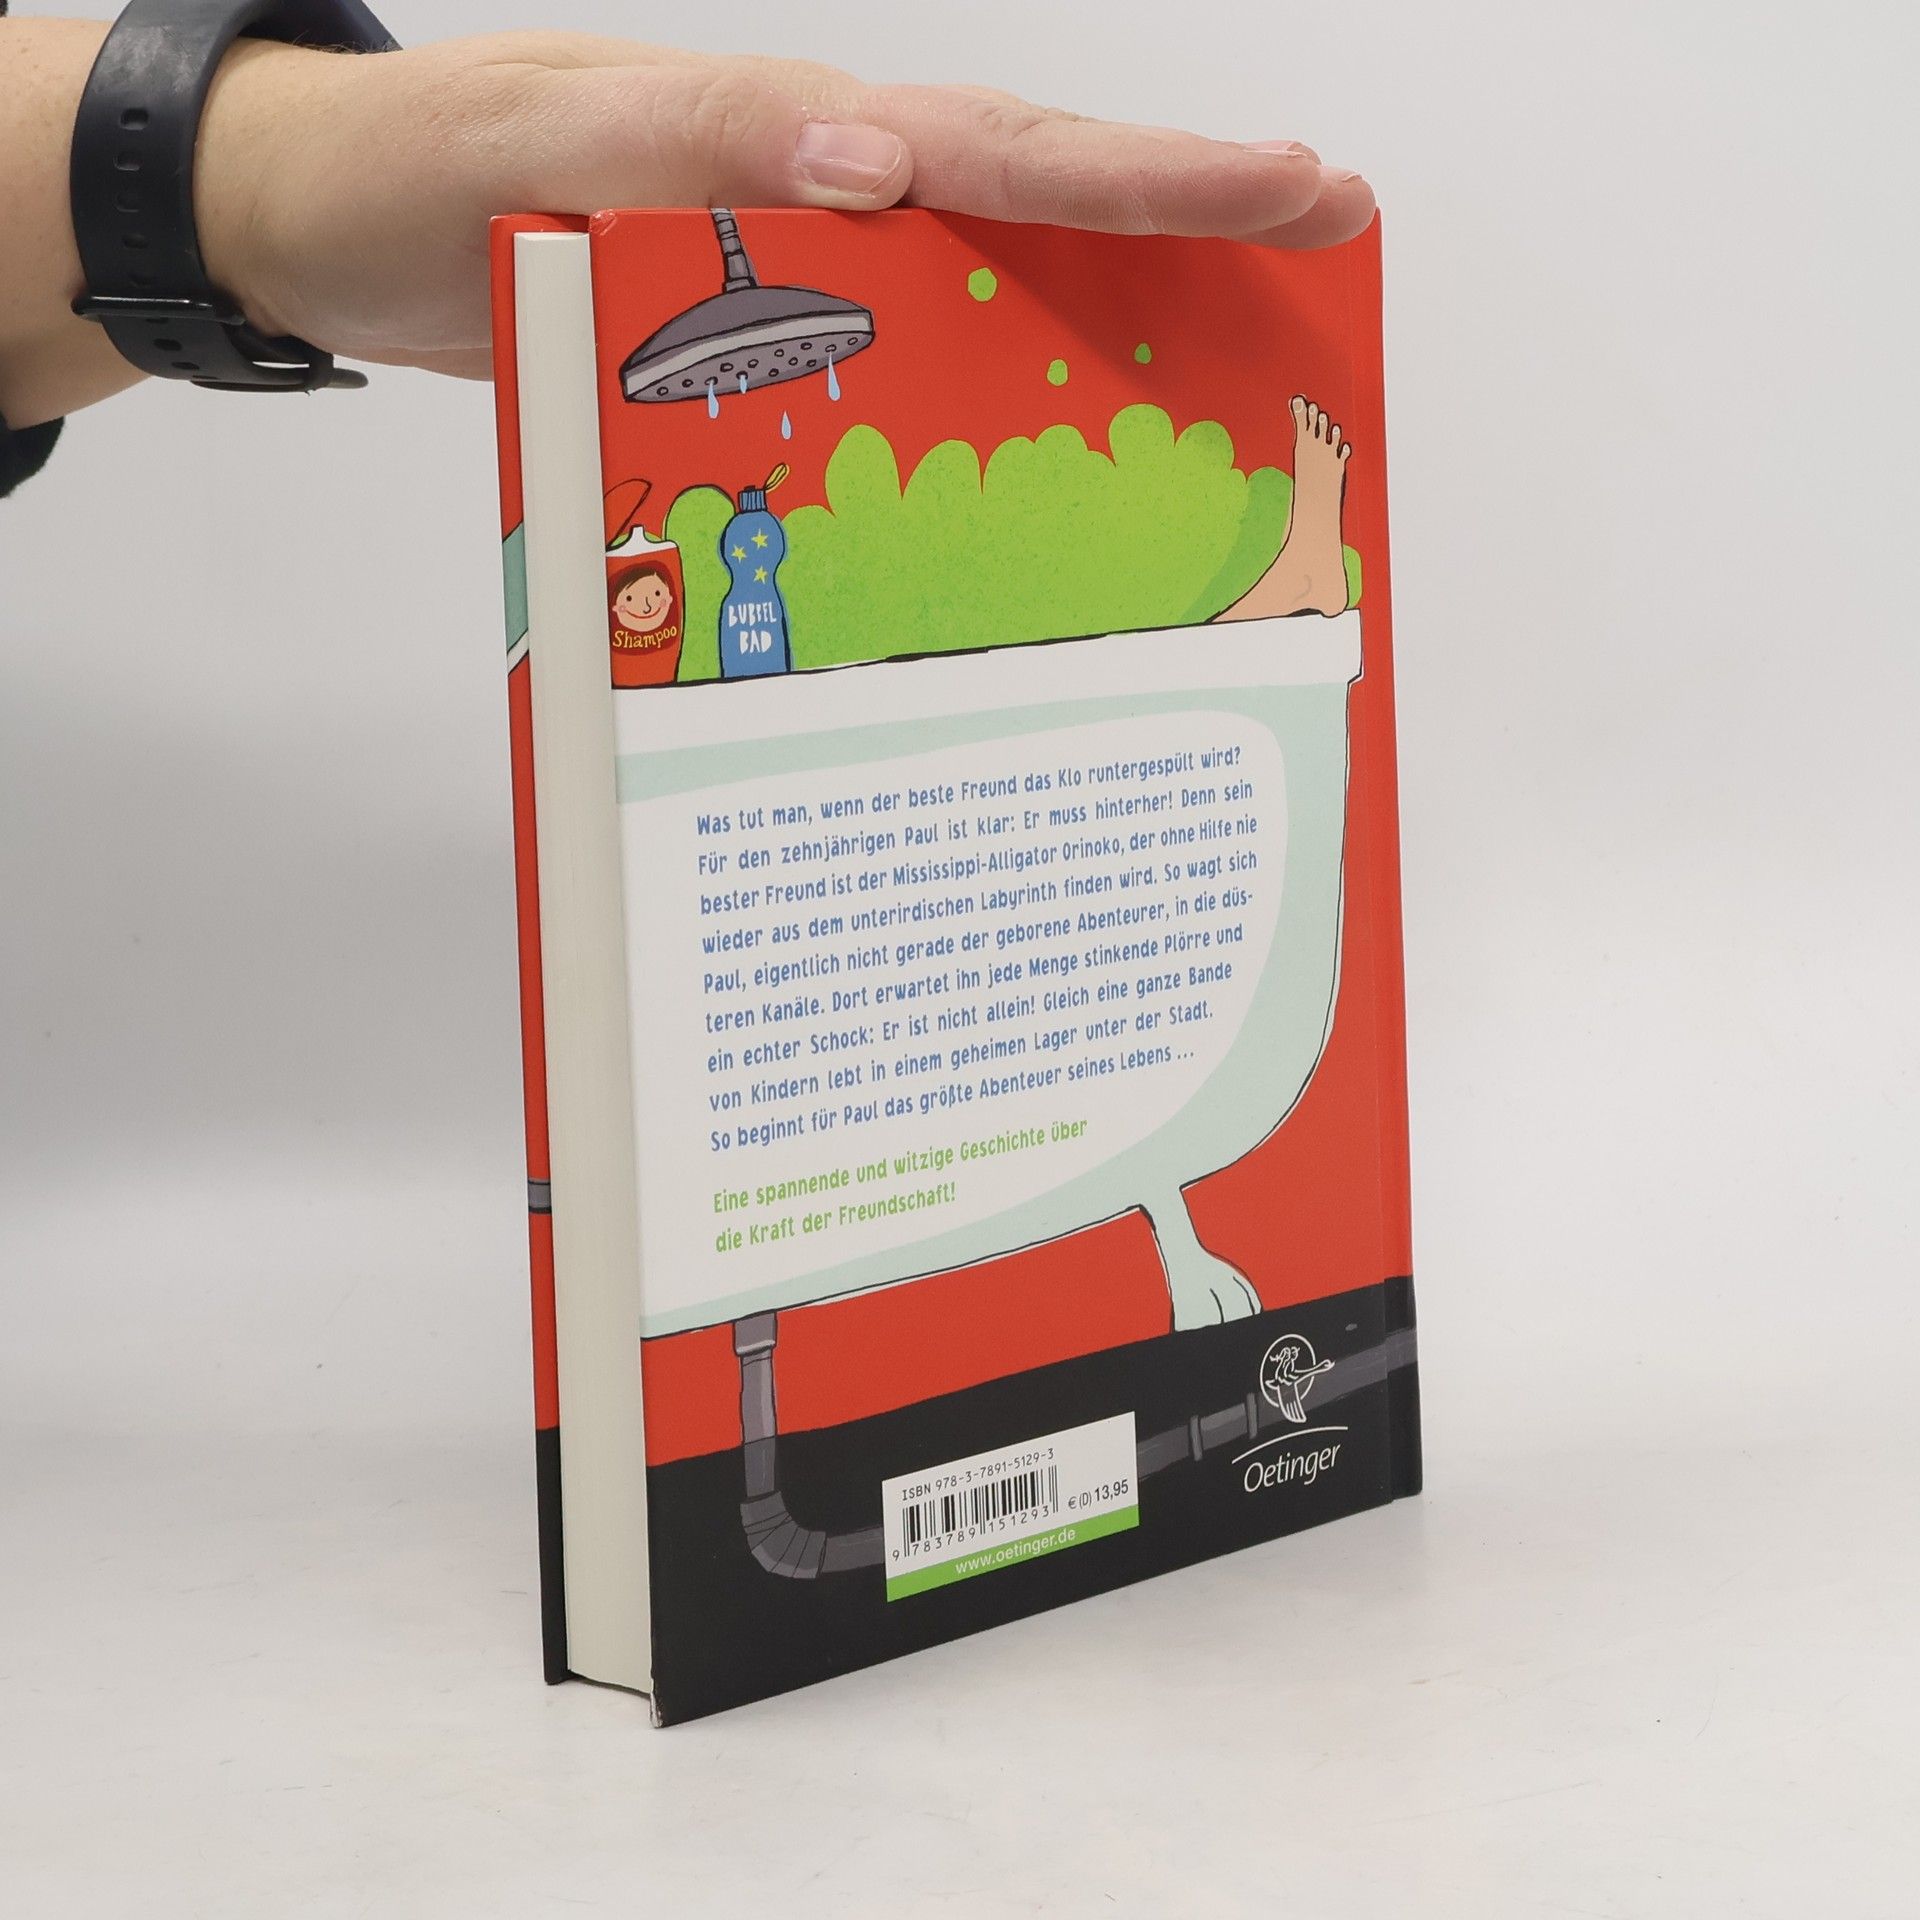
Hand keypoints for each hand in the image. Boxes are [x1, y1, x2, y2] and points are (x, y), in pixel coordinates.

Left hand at [195, 31, 1374, 379]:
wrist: (316, 231)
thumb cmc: (408, 178)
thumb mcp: (530, 146)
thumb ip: (689, 145)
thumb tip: (870, 156)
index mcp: (788, 137)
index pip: (1003, 150)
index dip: (1155, 175)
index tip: (1295, 184)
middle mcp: (816, 201)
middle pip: (1034, 206)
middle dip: (1187, 223)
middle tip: (1327, 243)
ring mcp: (796, 274)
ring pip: (984, 288)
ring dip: (1108, 320)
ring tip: (1230, 373)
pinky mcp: (759, 344)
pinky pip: (897, 367)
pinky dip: (977, 403)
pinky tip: (1028, 462)